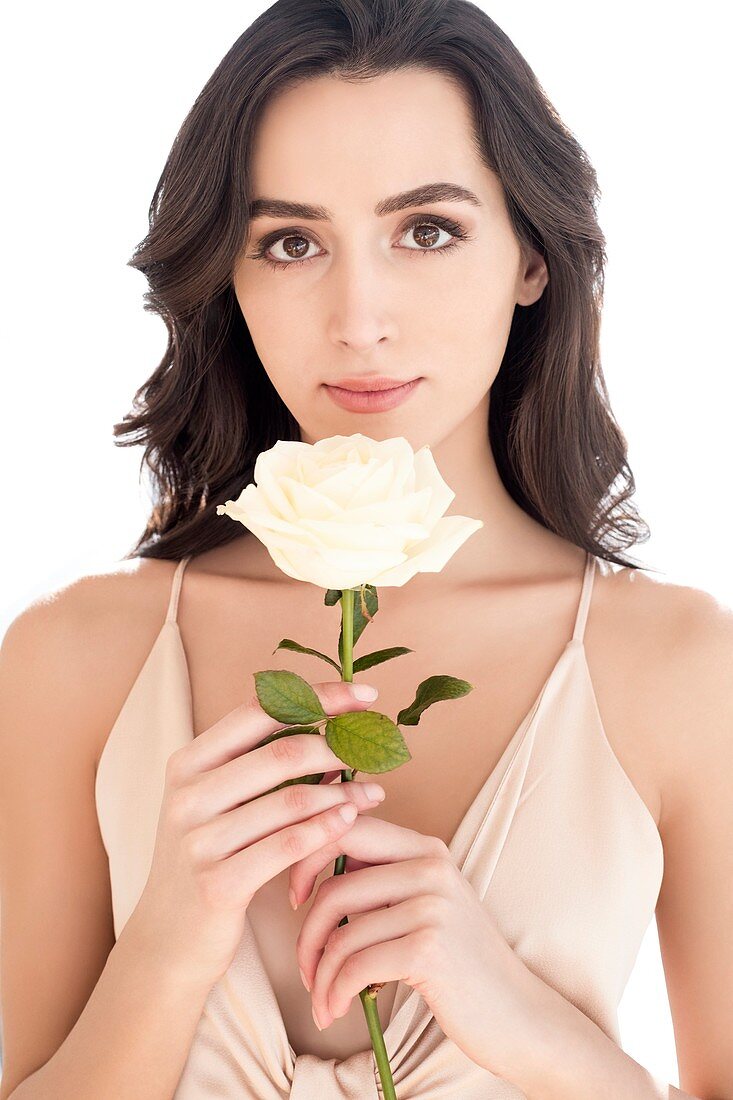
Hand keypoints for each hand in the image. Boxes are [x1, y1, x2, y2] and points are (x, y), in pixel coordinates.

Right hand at [127, 681, 383, 991]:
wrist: (166, 939)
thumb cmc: (207, 860)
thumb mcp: (217, 803)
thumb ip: (260, 765)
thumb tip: (334, 729)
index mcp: (187, 762)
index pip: (259, 710)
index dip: (318, 697)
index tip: (365, 694)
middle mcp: (187, 795)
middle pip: (282, 752)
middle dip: (340, 746)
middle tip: (376, 750)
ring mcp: (198, 841)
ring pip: (292, 800)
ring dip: (344, 791)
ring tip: (374, 791)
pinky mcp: (217, 884)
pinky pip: (288, 845)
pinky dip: (327, 828)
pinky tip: (352, 819)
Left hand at [290, 812, 543, 1076]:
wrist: (517, 1013)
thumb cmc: (460, 962)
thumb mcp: (428, 903)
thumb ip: (383, 879)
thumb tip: (313, 864)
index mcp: (426, 848)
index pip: (346, 828)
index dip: (306, 857)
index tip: (295, 896)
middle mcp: (430, 867)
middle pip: (335, 887)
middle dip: (306, 932)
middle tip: (304, 965)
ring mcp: (431, 905)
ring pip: (341, 934)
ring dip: (320, 976)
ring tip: (322, 999)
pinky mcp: (427, 947)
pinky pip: (354, 966)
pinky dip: (335, 993)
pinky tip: (336, 1009)